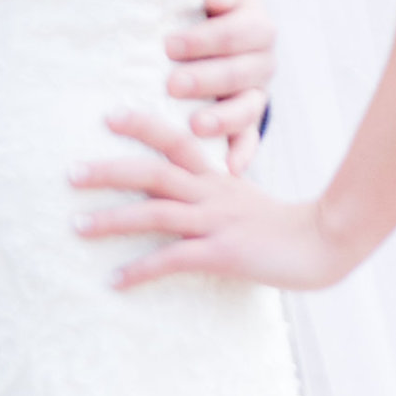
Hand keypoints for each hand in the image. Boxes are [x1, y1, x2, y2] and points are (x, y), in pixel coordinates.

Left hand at [72, 109, 361, 295]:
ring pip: (155, 212)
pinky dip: (141, 269)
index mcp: (218, 177)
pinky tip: (115, 280)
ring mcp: (216, 222)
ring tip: (77, 227)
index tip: (109, 115)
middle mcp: (212, 193)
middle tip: (70, 173)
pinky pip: (173, 259)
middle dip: (108, 170)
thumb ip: (219, 190)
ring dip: (112, 219)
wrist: (325, 245)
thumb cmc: (286, 227)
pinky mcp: (221, 252)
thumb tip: (187, 193)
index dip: (142, 125)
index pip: (176, 141)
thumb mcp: (248, 200)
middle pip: (152, 172)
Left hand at [164, 0, 274, 174]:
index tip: (170, 45)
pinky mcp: (246, 119)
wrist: (206, 23)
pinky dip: (243, 153)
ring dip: (224, 118)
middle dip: (207, 79)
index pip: (241, 31)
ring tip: (196, 125)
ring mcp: (255, 92)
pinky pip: (250, 138)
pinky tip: (230, 168)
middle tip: (173, 84)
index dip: (208, 39)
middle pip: (243, 72)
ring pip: (250, 107)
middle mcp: (261, 60)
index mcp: (255, 23)